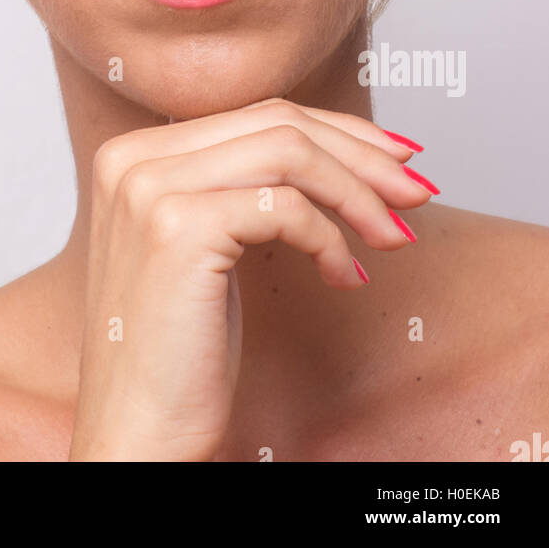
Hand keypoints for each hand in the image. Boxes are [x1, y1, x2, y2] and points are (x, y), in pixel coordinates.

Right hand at [68, 97, 434, 461]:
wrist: (136, 433)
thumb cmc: (178, 351)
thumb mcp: (210, 243)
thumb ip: (243, 184)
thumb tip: (339, 149)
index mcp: (134, 152)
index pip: (257, 113)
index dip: (338, 131)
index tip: (394, 158)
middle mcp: (131, 158)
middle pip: (277, 123)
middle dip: (361, 154)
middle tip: (416, 192)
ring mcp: (148, 189)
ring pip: (289, 154)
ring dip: (358, 194)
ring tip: (393, 237)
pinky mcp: (177, 228)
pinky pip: (284, 208)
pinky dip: (330, 238)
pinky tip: (345, 276)